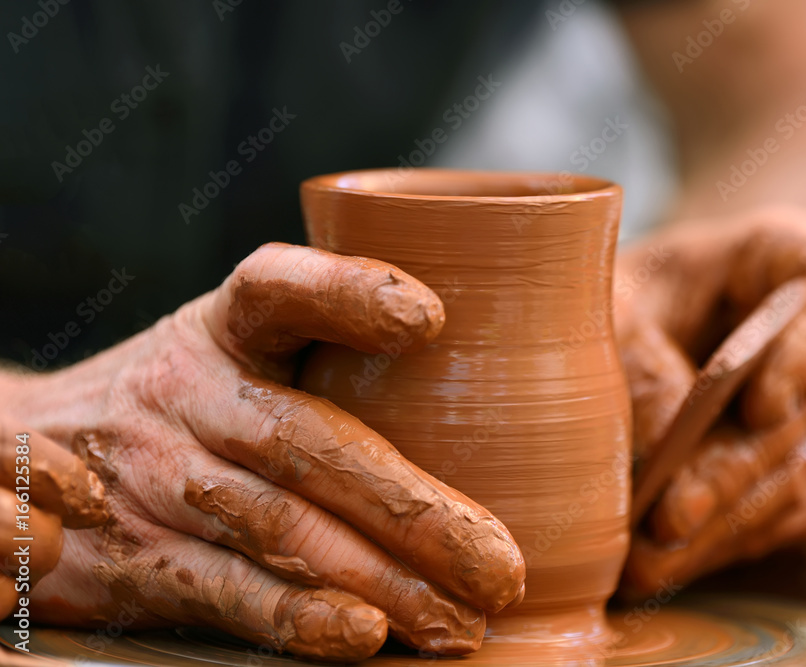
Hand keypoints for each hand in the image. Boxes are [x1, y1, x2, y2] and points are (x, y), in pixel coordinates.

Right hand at [0, 243, 524, 660]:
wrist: (33, 446)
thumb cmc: (191, 395)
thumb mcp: (238, 346)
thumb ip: (326, 345)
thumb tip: (475, 357)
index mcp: (224, 328)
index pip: (276, 288)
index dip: (347, 293)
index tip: (429, 319)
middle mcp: (186, 394)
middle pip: (306, 444)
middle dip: (410, 509)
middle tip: (499, 565)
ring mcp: (152, 477)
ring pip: (277, 526)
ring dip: (376, 580)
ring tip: (458, 620)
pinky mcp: (131, 556)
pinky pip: (223, 587)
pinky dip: (293, 616)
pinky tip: (363, 635)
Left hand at [614, 207, 805, 594]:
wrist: (664, 314)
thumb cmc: (641, 294)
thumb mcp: (621, 301)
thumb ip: (640, 359)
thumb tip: (659, 454)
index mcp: (803, 264)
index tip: (760, 406)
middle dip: (734, 473)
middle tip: (669, 517)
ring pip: (802, 477)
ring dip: (726, 526)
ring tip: (650, 563)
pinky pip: (787, 517)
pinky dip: (728, 544)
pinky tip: (671, 566)